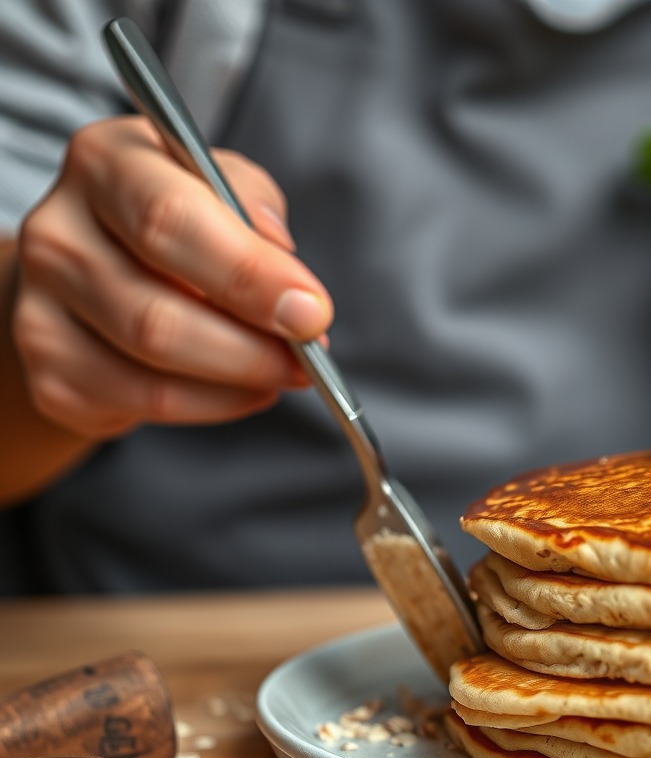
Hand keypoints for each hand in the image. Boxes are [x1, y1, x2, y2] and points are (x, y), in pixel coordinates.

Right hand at [10, 116, 332, 438]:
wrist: (99, 272)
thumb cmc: (176, 225)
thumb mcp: (219, 186)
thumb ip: (253, 207)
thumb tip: (286, 269)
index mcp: (107, 164)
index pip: (170, 221)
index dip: (250, 275)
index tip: (312, 311)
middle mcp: (58, 232)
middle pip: (155, 312)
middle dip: (250, 347)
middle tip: (308, 359)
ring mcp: (42, 308)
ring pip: (152, 366)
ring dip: (238, 379)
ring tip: (286, 372)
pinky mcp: (53, 374)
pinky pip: (144, 403)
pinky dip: (213, 403)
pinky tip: (245, 388)